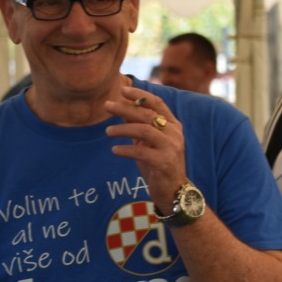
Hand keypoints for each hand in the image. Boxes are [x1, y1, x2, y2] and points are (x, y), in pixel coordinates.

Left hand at [104, 86, 186, 207]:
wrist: (174, 191)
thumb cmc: (159, 164)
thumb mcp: (149, 142)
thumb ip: (139, 125)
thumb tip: (121, 107)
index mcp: (173, 125)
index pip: (157, 103)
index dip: (140, 95)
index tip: (122, 89)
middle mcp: (175, 133)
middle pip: (147, 115)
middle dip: (125, 108)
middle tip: (107, 106)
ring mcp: (171, 148)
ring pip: (144, 130)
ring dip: (123, 129)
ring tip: (107, 132)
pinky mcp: (164, 162)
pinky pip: (141, 151)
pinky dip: (125, 149)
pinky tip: (115, 150)